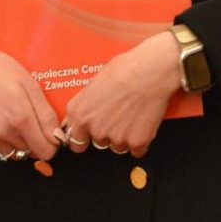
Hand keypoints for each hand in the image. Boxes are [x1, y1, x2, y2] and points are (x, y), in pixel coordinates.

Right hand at [0, 35, 59, 162]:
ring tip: (14, 121)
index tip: (50, 133)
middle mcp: (3, 132)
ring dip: (19, 143)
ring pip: (13, 155)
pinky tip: (0, 123)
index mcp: (20, 118)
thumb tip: (57, 138)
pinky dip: (3, 143)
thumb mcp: (30, 85)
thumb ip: (46, 115)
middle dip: (36, 142)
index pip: (45, 151)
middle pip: (30, 153)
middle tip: (31, 122)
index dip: (52, 144)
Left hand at [61, 33, 180, 159]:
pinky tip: (142, 123)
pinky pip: (136, 150)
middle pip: (99, 143)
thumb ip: (79, 106)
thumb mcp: (92, 84)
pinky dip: (140, 141)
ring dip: (124, 137)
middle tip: (118, 115)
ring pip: (118, 147)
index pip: (75, 142)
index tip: (89, 137)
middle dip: (107, 133)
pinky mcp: (137, 142)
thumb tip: (71, 122)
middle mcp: (96, 130)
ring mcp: (117, 138)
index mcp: (82, 116)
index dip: (84, 138)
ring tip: (132, 116)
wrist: (150, 72)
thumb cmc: (124, 70)